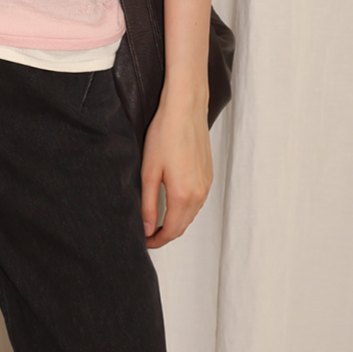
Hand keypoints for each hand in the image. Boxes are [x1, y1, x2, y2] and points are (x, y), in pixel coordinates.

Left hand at [139, 82, 212, 247]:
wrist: (185, 110)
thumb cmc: (165, 134)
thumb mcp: (149, 172)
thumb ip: (147, 204)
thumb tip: (147, 229)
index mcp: (183, 195)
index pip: (171, 231)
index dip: (156, 241)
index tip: (144, 242)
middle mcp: (199, 193)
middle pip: (182, 226)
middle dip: (165, 235)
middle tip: (147, 234)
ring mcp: (207, 184)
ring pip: (191, 215)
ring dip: (176, 222)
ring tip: (156, 221)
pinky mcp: (209, 175)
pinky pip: (198, 201)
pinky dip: (185, 209)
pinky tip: (172, 203)